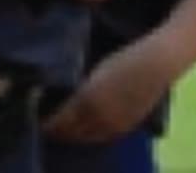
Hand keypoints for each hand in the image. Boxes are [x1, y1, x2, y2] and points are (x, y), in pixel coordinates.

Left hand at [41, 41, 169, 143]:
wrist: (159, 63)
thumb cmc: (126, 58)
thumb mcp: (97, 71)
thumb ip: (79, 90)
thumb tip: (63, 101)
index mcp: (87, 100)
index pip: (58, 122)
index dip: (45, 123)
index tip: (36, 117)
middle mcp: (99, 117)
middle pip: (71, 133)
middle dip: (57, 131)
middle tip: (48, 124)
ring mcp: (114, 124)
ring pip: (86, 138)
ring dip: (73, 135)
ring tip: (64, 129)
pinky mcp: (127, 127)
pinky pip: (103, 138)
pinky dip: (90, 136)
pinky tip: (87, 130)